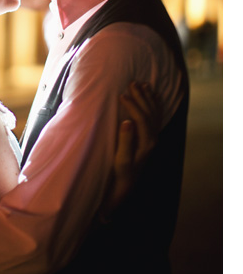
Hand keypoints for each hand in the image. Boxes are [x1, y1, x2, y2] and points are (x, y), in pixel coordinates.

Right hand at [101, 82, 161, 219]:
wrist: (123, 190)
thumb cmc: (119, 176)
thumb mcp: (121, 160)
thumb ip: (125, 141)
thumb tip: (127, 121)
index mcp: (145, 144)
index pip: (141, 119)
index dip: (133, 105)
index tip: (122, 94)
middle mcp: (152, 141)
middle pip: (150, 114)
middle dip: (141, 98)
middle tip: (132, 83)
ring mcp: (151, 141)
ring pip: (154, 115)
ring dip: (148, 100)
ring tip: (142, 85)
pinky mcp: (148, 141)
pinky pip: (154, 120)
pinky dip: (153, 107)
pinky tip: (150, 99)